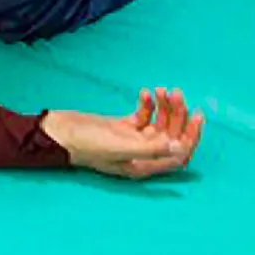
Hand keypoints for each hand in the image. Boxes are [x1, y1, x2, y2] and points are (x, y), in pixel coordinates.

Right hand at [43, 88, 204, 180]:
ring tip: (162, 90)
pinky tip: (144, 93)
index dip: (190, 136)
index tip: (196, 115)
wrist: (58, 132)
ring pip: (157, 124)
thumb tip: (180, 147)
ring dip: (163, 107)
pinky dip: (147, 105)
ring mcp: (131, 140)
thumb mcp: (120, 146)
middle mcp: (141, 154)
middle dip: (176, 116)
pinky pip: (143, 116)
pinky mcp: (121, 127)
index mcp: (144, 165)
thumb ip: (152, 148)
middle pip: (169, 136)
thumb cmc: (87, 144)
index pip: (178, 154)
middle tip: (177, 94)